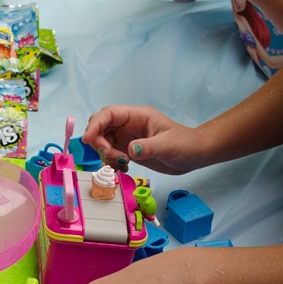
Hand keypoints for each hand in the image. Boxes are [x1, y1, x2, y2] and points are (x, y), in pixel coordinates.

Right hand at [82, 105, 202, 174]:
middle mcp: (129, 125)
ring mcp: (127, 138)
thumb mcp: (168, 146)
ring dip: (106, 155)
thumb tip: (130, 151)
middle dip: (99, 143)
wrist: (194, 155)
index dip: (95, 125)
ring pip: (103, 143)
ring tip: (123, 165)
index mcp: (137, 116)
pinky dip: (111, 163)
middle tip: (112, 157)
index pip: (108, 114)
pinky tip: (124, 169)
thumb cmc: (185, 144)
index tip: (88, 140)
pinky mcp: (128, 150)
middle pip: (101, 128)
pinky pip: (111, 154)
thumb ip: (149, 147)